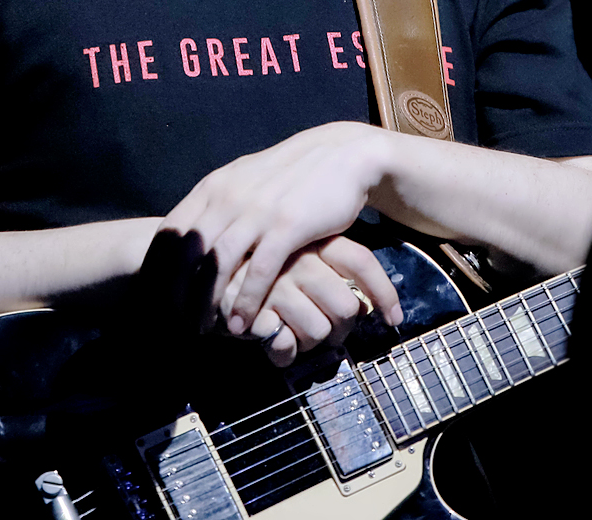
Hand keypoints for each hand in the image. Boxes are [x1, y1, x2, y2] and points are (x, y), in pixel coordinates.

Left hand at [159, 122, 385, 336]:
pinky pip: (259, 271)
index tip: (153, 296)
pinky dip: (246, 301)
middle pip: (188, 252)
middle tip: (173, 321)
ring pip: (218, 263)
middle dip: (176, 291)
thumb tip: (191, 234)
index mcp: (214, 186)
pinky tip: (240, 324)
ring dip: (207, 301)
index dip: (157, 267)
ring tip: (202, 329)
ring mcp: (257, 210)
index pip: (171, 231)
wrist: (340, 155)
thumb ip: (217, 204)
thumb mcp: (244, 181)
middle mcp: (229, 196)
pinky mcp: (287, 225)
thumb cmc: (289, 176)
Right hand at [220, 235, 402, 366]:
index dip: (384, 293)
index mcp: (312, 238)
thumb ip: (324, 266)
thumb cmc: (253, 258)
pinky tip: (277, 343)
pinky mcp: (256, 308)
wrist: (197, 257)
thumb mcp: (292, 250)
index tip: (393, 318)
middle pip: (347, 306)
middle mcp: (299, 257)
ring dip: (313, 343)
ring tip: (296, 335)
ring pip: (321, 330)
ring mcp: (278, 282)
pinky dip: (287, 353)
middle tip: (330, 334)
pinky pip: (289, 345)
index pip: (362, 263)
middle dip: (343, 331)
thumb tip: (362, 303)